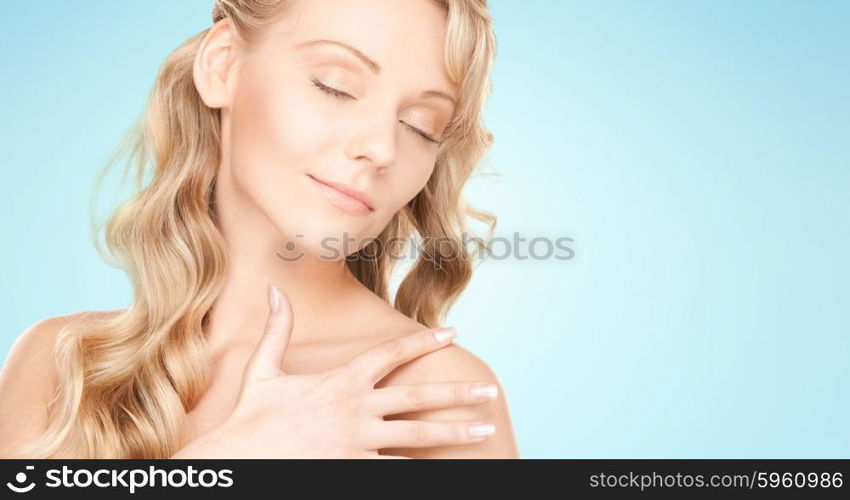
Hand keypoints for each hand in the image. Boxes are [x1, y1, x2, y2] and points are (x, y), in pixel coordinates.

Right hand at [171, 284, 498, 458]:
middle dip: (457, 393)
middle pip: (418, 397)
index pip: (391, 353)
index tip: (452, 333)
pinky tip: (446, 467)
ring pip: (418, 435)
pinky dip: (421, 467)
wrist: (240, 458)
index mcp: (341, 380)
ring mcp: (359, 440)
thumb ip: (277, 330)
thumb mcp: (263, 369)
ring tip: (484, 431)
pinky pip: (396, 468)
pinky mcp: (354, 467)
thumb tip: (274, 291)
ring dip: (454, 432)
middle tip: (490, 391)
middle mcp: (357, 408)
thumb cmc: (250, 418)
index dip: (423, 341)